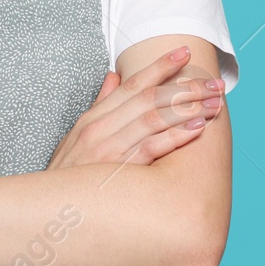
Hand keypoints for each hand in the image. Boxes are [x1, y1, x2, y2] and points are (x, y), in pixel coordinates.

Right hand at [46, 45, 223, 169]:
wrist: (48, 212)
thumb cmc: (68, 177)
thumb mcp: (76, 137)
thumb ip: (100, 105)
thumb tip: (114, 76)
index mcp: (93, 118)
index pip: (132, 83)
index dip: (160, 65)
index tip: (184, 53)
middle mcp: (101, 128)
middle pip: (150, 97)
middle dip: (185, 87)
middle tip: (214, 83)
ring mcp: (109, 149)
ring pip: (154, 118)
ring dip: (189, 107)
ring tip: (215, 102)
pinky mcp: (118, 172)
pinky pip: (152, 148)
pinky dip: (176, 135)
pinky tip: (197, 127)